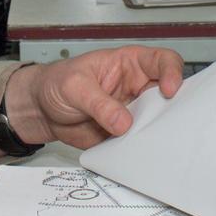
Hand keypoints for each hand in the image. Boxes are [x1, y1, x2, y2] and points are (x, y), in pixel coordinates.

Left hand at [2, 47, 182, 149]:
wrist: (41, 110)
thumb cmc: (56, 83)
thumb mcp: (74, 86)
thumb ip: (98, 103)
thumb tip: (123, 122)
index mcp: (129, 63)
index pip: (162, 61)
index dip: (172, 72)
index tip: (169, 89)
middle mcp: (137, 87)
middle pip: (169, 94)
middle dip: (174, 107)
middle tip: (169, 122)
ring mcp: (133, 112)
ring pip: (159, 121)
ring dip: (160, 131)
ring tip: (155, 141)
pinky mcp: (126, 134)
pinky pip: (142, 142)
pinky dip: (144, 149)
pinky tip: (140, 154)